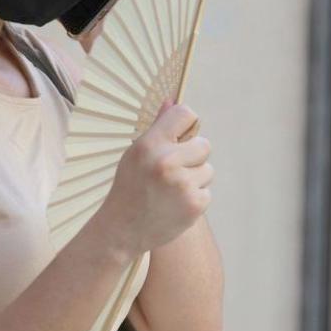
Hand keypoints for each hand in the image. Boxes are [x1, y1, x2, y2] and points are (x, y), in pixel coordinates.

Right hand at [94, 97, 214, 257]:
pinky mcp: (195, 203)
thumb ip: (158, 128)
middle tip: (173, 170)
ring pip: (208, 169)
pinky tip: (175, 203)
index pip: (185, 114)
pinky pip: (207, 190)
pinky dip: (195, 197)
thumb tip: (173, 101)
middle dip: (193, 156)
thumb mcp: (136, 153)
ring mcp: (183, 183)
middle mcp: (167, 161)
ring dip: (195, 178)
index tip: (181, 135)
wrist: (122, 229)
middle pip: (204, 144)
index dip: (186, 123)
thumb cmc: (129, 186)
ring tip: (172, 189)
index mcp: (150, 144)